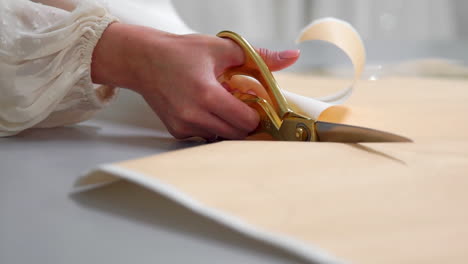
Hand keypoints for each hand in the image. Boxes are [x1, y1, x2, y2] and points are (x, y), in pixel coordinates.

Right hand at [92, 23, 298, 139]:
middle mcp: (193, 116)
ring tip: (223, 104)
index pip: (246, 121)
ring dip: (230, 125)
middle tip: (243, 103)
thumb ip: (260, 56)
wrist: (142, 60)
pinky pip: (207, 137)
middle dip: (245, 121)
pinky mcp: (177, 132)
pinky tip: (207, 109)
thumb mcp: (222, 48)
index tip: (258, 103)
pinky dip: (213, 127)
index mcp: (207, 95)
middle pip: (237, 134)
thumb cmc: (179, 52)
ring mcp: (184, 127)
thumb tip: (292, 56)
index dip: (257, 113)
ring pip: (223, 138)